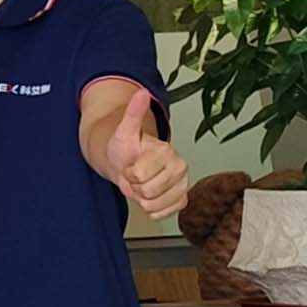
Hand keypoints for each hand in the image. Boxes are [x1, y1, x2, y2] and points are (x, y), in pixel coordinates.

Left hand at [105, 96, 191, 219]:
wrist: (127, 163)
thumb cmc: (126, 149)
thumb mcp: (124, 130)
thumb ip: (133, 113)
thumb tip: (141, 93)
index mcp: (168, 152)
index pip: (138, 175)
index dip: (128, 172)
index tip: (130, 164)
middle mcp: (181, 168)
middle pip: (146, 192)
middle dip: (134, 185)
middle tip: (134, 174)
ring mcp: (182, 185)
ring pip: (153, 205)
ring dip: (141, 198)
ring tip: (141, 183)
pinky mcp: (182, 200)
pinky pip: (162, 214)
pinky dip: (150, 209)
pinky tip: (149, 195)